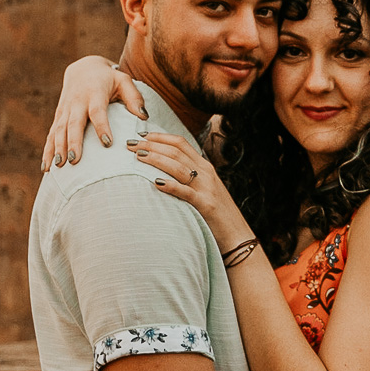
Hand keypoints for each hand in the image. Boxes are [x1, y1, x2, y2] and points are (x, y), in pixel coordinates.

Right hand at [42, 56, 147, 168]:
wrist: (83, 68)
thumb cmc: (108, 78)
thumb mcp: (123, 80)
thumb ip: (134, 97)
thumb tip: (144, 117)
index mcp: (95, 93)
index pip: (98, 111)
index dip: (102, 126)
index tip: (108, 143)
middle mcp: (77, 102)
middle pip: (73, 123)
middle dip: (73, 142)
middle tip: (74, 160)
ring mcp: (65, 110)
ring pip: (59, 130)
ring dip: (57, 148)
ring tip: (58, 166)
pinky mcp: (58, 116)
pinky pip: (51, 134)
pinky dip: (47, 150)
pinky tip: (46, 167)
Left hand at [131, 130, 250, 252]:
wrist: (238, 235)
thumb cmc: (217, 215)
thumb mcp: (205, 190)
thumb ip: (189, 178)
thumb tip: (165, 171)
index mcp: (205, 167)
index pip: (181, 143)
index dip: (160, 136)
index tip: (141, 135)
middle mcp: (206, 173)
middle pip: (176, 151)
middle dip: (152, 145)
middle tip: (131, 144)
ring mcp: (206, 188)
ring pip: (179, 167)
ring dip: (157, 159)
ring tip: (138, 157)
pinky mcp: (206, 205)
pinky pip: (186, 192)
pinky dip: (171, 185)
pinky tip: (156, 183)